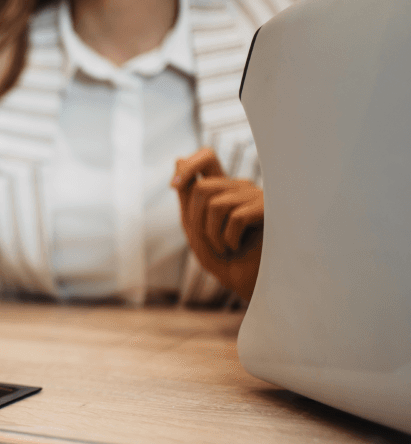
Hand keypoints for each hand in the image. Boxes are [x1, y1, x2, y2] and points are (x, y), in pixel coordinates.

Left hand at [171, 148, 264, 300]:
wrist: (251, 285)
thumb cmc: (225, 260)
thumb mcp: (197, 229)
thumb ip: (188, 197)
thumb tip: (178, 158)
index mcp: (225, 191)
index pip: (207, 158)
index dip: (189, 165)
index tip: (174, 185)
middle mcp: (242, 188)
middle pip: (203, 187)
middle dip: (195, 220)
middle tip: (209, 241)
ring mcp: (258, 197)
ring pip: (215, 203)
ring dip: (211, 234)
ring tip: (224, 248)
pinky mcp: (271, 211)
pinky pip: (235, 217)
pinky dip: (228, 238)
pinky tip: (237, 248)